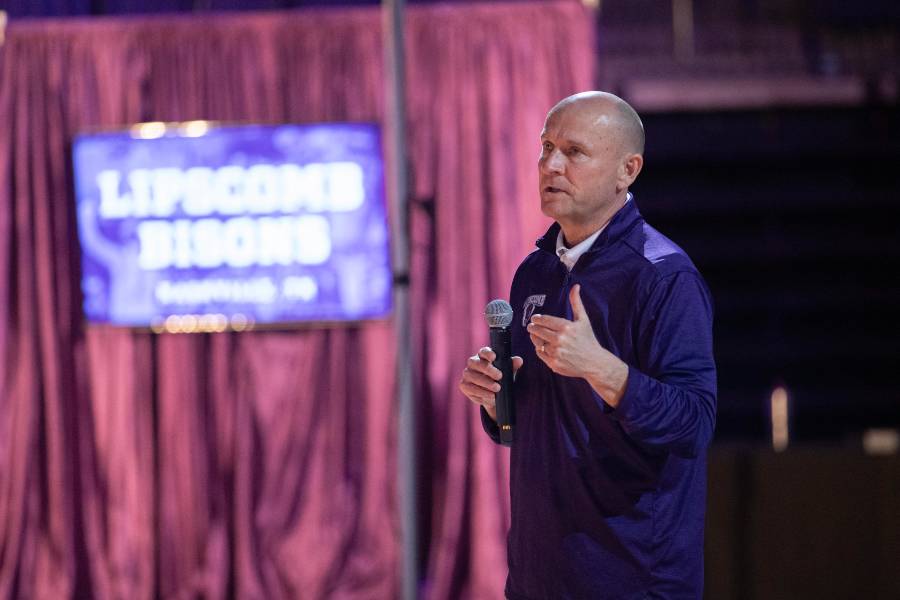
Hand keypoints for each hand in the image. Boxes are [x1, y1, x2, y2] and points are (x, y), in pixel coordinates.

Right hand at [459, 347, 523, 420]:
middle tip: (500, 376)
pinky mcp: (464, 386)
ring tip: (497, 389)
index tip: (494, 357)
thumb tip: (519, 360)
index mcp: (483, 356)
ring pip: (473, 377)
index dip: (487, 353)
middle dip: (488, 369)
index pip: (483, 351)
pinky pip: (471, 389)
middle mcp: (473, 363)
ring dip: (486, 383)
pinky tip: (490, 396)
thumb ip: (512, 366)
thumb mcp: (508, 372)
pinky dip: (481, 393)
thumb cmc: (501, 379)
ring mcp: (467, 374)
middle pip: (476, 363)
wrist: (493, 395)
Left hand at [526, 284, 627, 406]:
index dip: (537, 319)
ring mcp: (556, 352)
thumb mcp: (583, 320)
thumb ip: (576, 303)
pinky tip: (544, 347)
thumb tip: (575, 286)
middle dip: (532, 328)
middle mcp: (560, 339)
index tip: (535, 319)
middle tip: (531, 327)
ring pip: (538, 343)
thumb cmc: (588, 340)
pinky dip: (540, 350)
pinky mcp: (554, 364)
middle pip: (537, 331)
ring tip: (537, 336)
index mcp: (566, 327)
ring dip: (536, 339)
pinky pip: (540, 354)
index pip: (544, 320)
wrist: (594, 363)